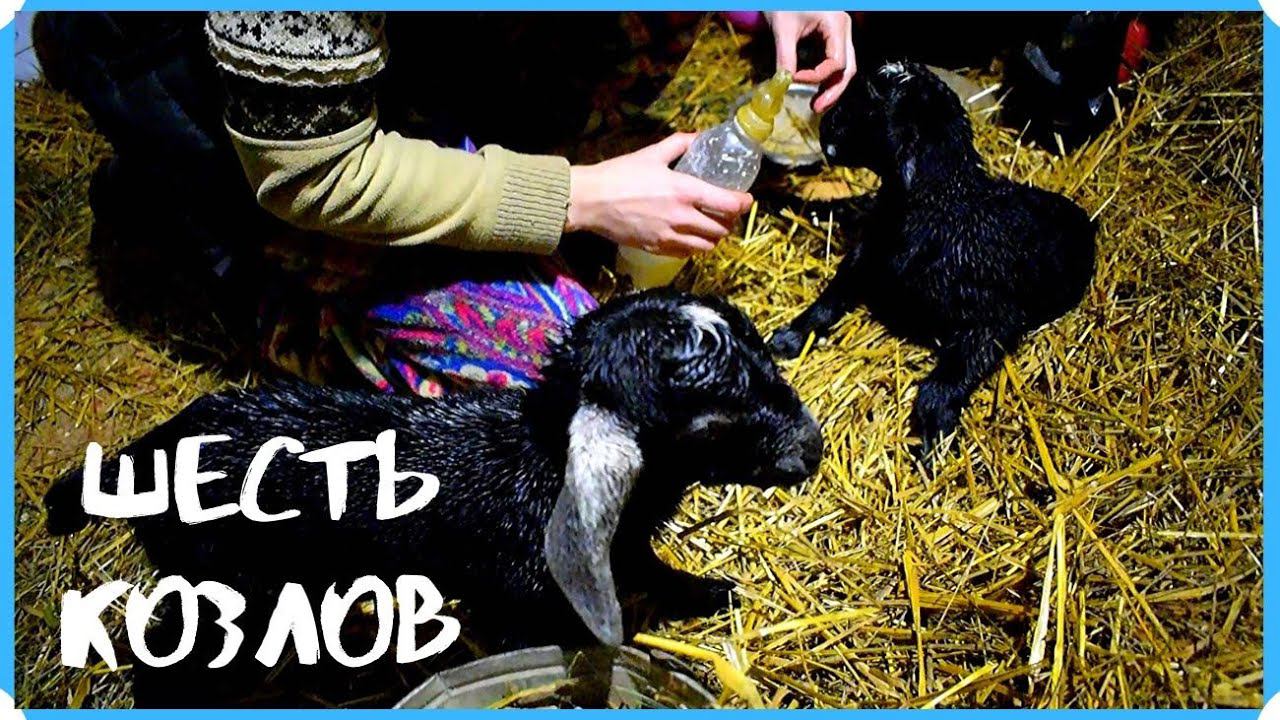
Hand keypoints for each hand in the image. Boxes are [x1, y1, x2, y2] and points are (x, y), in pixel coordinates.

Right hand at [565, 134, 752, 257]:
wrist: (590, 201)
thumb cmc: (619, 174)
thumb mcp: (652, 153)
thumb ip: (680, 144)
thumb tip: (699, 136)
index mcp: (685, 191)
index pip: (728, 203)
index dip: (743, 203)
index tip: (745, 199)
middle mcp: (682, 218)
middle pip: (722, 229)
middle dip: (731, 222)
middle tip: (728, 213)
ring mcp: (670, 236)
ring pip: (707, 246)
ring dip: (715, 237)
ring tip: (713, 227)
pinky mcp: (657, 248)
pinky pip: (687, 254)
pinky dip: (696, 247)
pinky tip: (692, 237)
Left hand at [765, 11, 856, 112]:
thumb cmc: (785, 1)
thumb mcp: (782, 28)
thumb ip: (785, 57)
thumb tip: (783, 83)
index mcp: (837, 25)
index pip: (835, 62)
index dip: (816, 76)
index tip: (795, 79)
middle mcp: (844, 31)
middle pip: (848, 68)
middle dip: (834, 91)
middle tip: (817, 108)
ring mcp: (840, 35)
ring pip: (845, 68)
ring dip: (832, 87)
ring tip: (817, 105)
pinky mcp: (832, 39)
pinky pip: (835, 62)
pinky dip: (826, 78)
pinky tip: (815, 90)